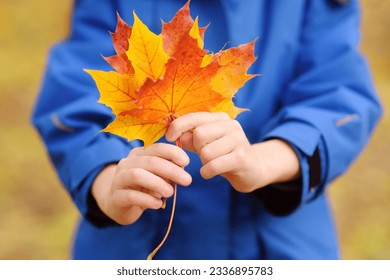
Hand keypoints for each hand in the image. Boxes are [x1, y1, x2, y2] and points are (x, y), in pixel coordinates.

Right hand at [91, 143, 191, 224]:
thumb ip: (168, 171)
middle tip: (187, 180)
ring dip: (158, 183)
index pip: (157, 148)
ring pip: (138, 175)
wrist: (119, 205)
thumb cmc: (143, 188)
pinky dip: (147, 200)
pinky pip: (131, 196)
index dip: (173, 152)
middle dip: (171, 170)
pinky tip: (157, 204)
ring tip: (170, 193)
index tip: (186, 162)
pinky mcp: (115, 197)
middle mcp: (127, 163)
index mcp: (139, 154)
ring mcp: (119, 179)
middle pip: (150, 161)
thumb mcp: (157, 177)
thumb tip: (182, 167)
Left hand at [166, 112, 300, 192]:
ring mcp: (239, 140)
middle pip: (199, 134)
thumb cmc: (224, 155)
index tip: (168, 137)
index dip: (177, 126)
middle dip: (197, 149)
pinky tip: (210, 173)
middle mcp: (231, 125)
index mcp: (220, 118)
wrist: (252, 170)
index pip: (194, 117)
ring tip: (212, 164)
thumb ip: (190, 138)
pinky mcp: (242, 157)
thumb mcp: (205, 145)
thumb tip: (175, 134)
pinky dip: (207, 172)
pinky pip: (214, 165)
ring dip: (204, 163)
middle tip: (204, 156)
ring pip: (206, 152)